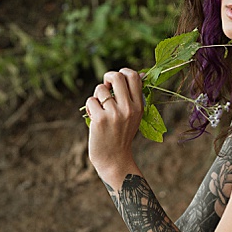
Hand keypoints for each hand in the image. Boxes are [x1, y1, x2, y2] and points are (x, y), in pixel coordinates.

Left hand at [84, 66, 144, 187]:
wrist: (114, 159)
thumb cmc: (122, 134)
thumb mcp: (134, 116)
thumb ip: (134, 96)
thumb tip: (141, 73)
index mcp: (139, 106)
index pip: (134, 76)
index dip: (123, 72)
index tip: (116, 81)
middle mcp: (128, 108)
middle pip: (116, 76)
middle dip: (107, 77)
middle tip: (105, 87)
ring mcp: (114, 114)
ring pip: (100, 89)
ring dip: (96, 96)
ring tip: (99, 108)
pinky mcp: (100, 119)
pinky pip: (91, 101)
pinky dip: (90, 107)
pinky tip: (94, 117)